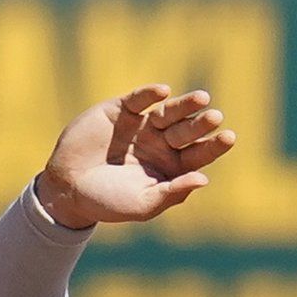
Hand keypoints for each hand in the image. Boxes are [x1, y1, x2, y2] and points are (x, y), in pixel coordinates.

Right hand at [36, 87, 234, 231]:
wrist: (67, 189)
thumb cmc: (107, 203)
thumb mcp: (142, 204)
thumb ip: (172, 193)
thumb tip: (204, 179)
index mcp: (170, 167)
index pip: (198, 154)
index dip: (214, 146)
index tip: (228, 137)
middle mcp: (160, 144)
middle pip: (188, 130)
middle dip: (201, 124)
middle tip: (215, 117)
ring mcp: (141, 125)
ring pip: (169, 112)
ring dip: (185, 105)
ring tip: (201, 98)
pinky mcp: (121, 110)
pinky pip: (140, 99)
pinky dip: (150, 94)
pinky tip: (163, 92)